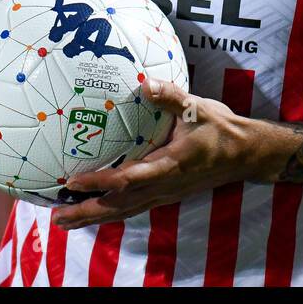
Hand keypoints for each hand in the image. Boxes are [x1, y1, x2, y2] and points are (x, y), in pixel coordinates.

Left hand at [51, 78, 262, 229]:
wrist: (245, 153)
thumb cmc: (221, 128)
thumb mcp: (198, 107)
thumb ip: (171, 96)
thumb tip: (146, 82)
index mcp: (169, 166)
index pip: (128, 179)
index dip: (99, 183)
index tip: (72, 182)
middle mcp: (164, 186)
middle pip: (119, 206)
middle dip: (86, 212)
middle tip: (56, 217)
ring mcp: (165, 194)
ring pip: (124, 211)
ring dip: (93, 217)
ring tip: (63, 221)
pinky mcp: (166, 194)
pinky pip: (133, 207)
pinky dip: (110, 211)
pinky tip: (93, 211)